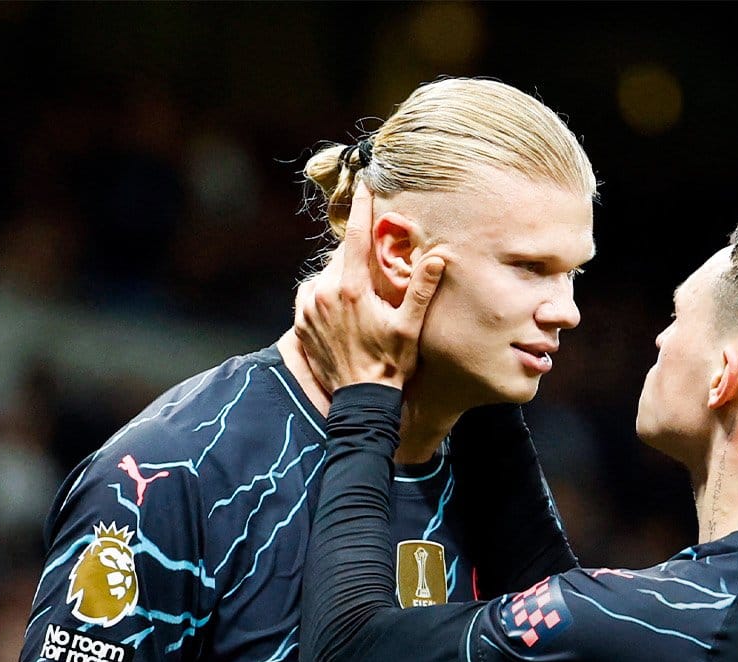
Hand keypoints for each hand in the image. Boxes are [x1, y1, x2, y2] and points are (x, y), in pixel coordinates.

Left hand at [294, 183, 445, 392]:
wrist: (360, 401)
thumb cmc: (389, 366)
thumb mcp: (409, 328)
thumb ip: (421, 289)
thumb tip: (438, 257)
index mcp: (352, 289)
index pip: (357, 236)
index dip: (363, 208)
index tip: (365, 183)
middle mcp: (325, 292)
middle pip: (341, 256)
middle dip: (357, 254)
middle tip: (374, 265)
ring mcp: (308, 307)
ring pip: (326, 274)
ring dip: (341, 276)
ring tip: (361, 295)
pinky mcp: (300, 322)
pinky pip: (311, 294)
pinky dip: (325, 294)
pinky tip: (342, 308)